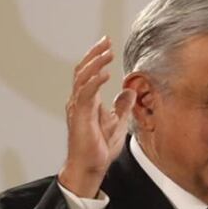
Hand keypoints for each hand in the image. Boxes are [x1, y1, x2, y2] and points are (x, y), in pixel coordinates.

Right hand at [58, 36, 135, 197]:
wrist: (90, 167)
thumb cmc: (99, 148)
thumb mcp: (117, 123)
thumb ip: (122, 106)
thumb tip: (130, 91)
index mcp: (86, 101)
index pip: (88, 73)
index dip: (96, 58)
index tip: (107, 45)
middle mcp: (79, 101)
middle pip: (82, 70)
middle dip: (94, 54)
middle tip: (106, 41)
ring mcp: (77, 108)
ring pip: (82, 78)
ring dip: (95, 63)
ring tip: (107, 53)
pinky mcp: (80, 117)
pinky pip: (85, 94)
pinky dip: (94, 82)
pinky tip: (104, 73)